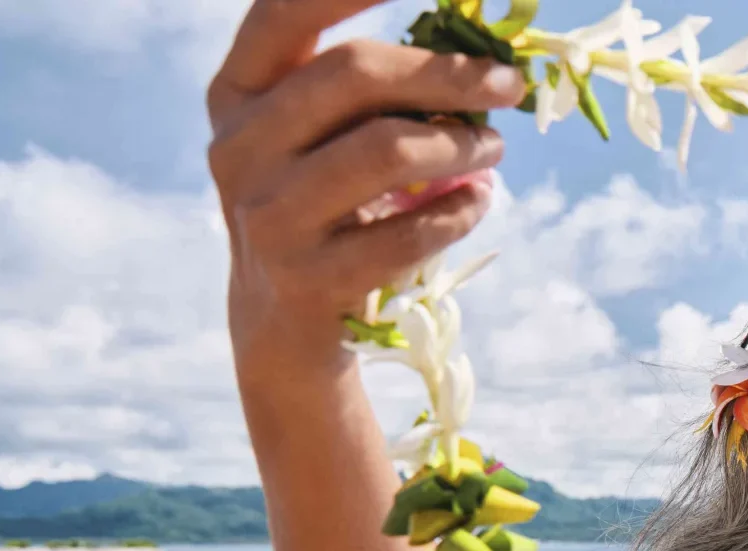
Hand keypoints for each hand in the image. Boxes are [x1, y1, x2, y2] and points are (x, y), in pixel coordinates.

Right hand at [207, 0, 525, 382]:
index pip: (283, 13)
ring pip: (387, 150)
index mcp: (236, 94)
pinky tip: (477, 203)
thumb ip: (368, 93)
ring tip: (494, 148)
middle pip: (354, 74)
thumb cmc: (323, 206)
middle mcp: (237, 146)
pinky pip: (408, 231)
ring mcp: (266, 215)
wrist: (284, 322)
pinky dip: (458, 212)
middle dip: (447, 73)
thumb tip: (483, 57)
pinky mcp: (306, 279)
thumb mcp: (318, 140)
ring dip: (461, 144)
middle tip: (511, 86)